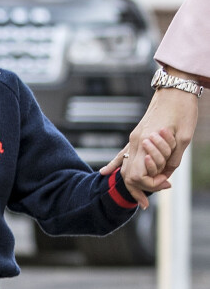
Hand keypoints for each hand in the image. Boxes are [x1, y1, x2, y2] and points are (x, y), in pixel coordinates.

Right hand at [101, 75, 197, 206]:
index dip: (151, 184)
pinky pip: (121, 153)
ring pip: (124, 165)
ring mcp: (134, 137)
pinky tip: (104, 172)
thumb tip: (166, 174)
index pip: (138, 174)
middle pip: (128, 173)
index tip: (165, 184)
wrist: (175, 89)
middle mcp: (135, 140)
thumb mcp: (184, 138)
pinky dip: (114, 164)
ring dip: (131, 182)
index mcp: (145, 141)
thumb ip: (173, 158)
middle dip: (139, 189)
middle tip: (151, 199)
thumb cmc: (182, 111)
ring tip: (139, 198)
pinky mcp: (137, 134)